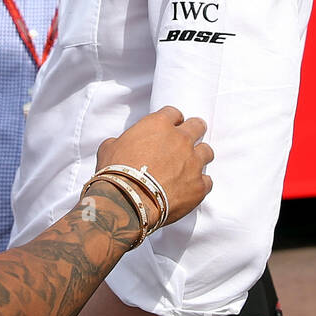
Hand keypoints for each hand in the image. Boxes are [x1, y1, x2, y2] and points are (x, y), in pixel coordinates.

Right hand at [96, 105, 212, 227]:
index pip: (173, 113)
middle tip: (187, 140)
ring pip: (207, 152)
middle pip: (197, 126)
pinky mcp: (199, 186)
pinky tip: (189, 188)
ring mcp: (193, 162)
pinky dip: (199, 183)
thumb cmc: (115, 173)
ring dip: (199, 156)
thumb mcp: (109, 148)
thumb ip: (121, 141)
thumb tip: (119, 145)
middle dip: (193, 131)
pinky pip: (207, 181)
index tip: (169, 128)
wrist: (126, 202)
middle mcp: (180, 139)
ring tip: (190, 166)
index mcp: (158, 125)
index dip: (171, 121)